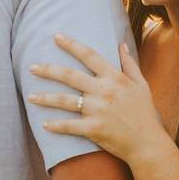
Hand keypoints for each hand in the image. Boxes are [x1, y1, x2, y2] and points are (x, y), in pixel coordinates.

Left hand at [28, 34, 166, 165]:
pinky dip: (55, 125)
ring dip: (45, 98)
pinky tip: (44, 124)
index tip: (56, 36)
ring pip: (64, 100)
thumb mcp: (141, 85)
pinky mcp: (93, 129)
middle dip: (48, 70)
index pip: (89, 55)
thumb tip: (121, 45)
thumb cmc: (145, 114)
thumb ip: (129, 64)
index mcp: (114, 78)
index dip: (71, 45)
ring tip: (30, 96)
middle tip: (32, 67)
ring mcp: (97, 110)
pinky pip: (69, 126)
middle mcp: (104, 91)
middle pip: (69, 76)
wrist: (148, 143)